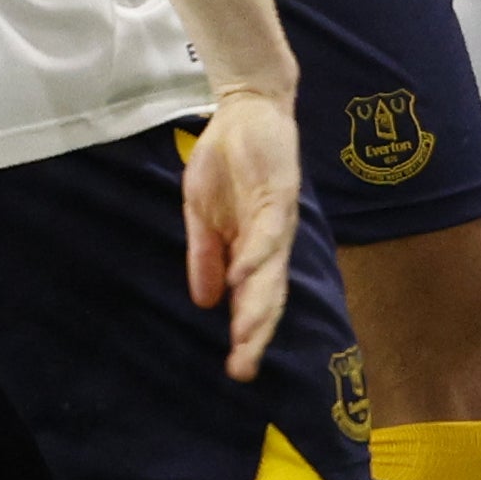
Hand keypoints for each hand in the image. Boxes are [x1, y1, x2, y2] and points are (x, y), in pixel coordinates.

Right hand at [183, 83, 303, 376]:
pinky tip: (240, 277)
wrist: (245, 109)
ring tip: (244, 336)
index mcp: (254, 249)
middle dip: (255, 334)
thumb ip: (205, 255)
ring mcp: (277, 218)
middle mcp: (273, 241)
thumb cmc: (226, 162)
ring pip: (271, 270)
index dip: (247, 335)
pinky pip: (268, 231)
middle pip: (268, 296)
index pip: (254, 300)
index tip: (235, 370)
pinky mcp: (278, 193)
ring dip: (257, 304)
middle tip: (242, 369)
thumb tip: (206, 302)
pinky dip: (255, 256)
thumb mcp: (202, 214)